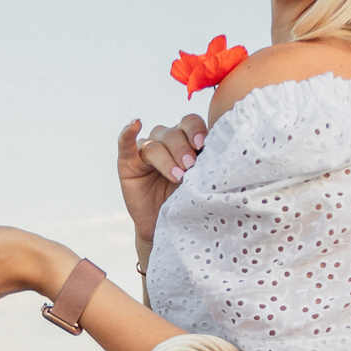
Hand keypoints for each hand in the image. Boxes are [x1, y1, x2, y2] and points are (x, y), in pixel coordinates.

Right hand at [117, 113, 205, 262]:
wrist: (165, 228)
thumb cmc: (188, 203)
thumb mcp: (202, 181)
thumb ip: (209, 161)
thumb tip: (225, 147)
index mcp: (186, 139)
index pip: (190, 122)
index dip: (195, 130)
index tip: (202, 145)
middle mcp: (166, 141)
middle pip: (173, 133)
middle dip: (182, 149)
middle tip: (190, 167)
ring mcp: (145, 150)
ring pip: (155, 144)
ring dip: (167, 158)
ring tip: (177, 176)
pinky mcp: (127, 163)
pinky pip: (125, 144)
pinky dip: (128, 133)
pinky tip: (135, 123)